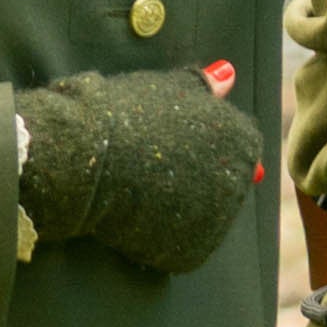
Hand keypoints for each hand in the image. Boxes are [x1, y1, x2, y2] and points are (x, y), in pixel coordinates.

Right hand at [13, 67, 264, 277]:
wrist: (84, 156)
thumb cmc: (123, 115)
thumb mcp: (168, 89)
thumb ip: (205, 87)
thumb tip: (228, 74)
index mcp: (242, 140)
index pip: (235, 145)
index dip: (198, 143)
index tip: (169, 142)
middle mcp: (239, 182)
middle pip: (222, 182)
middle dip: (193, 176)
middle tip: (152, 165)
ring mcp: (218, 221)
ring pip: (201, 214)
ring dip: (177, 207)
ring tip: (140, 188)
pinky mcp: (192, 252)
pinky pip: (180, 244)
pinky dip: (160, 235)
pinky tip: (136, 215)